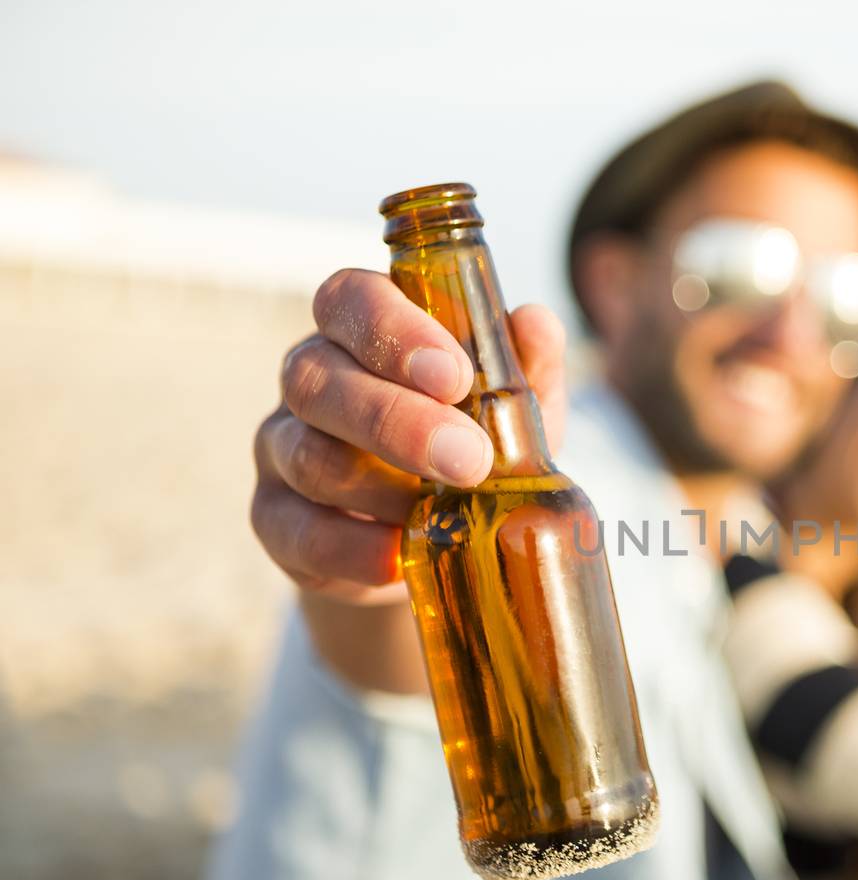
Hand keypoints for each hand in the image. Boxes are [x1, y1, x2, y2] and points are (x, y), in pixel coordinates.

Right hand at [252, 268, 567, 603]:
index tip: (453, 376)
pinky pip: (298, 533)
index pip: (350, 300)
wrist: (435, 532)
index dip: (394, 331)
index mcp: (360, 330)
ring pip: (309, 457)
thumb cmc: (470, 443)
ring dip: (381, 487)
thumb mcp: (508, 405)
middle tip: (470, 457)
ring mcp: (282, 450)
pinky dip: (353, 548)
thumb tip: (537, 322)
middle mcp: (309, 380)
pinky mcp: (276, 522)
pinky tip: (400, 557)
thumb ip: (523, 364)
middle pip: (317, 379)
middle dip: (396, 420)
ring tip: (447, 511)